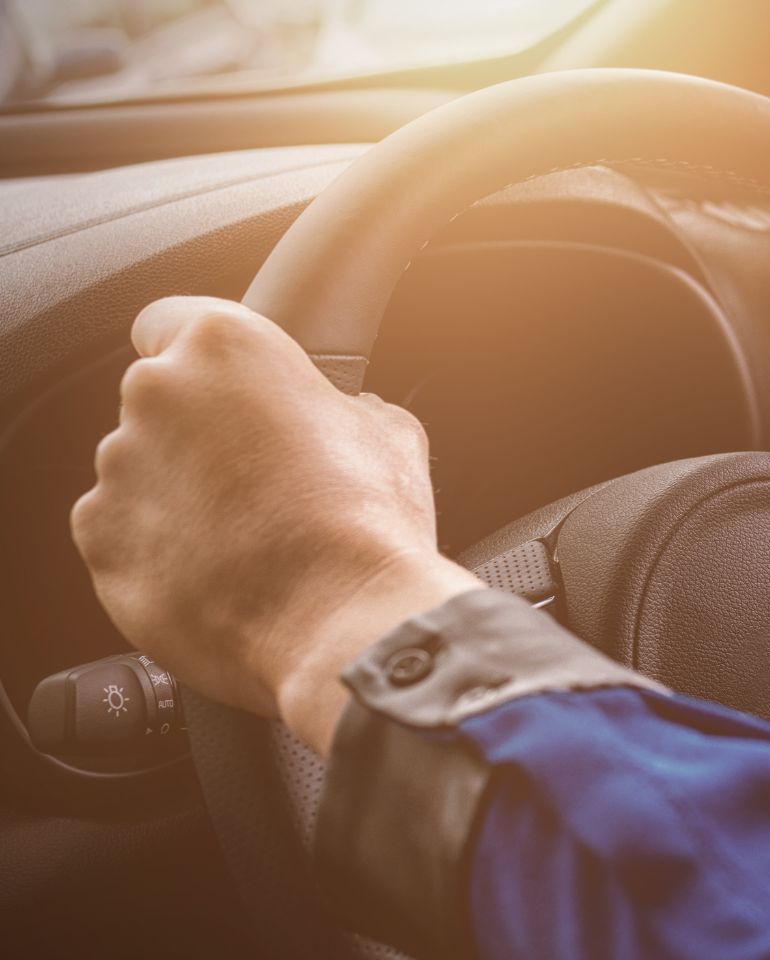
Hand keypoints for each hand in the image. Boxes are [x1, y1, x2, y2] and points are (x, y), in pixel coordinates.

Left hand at [71, 297, 480, 753]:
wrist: (345, 623)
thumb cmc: (367, 526)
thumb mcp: (391, 436)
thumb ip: (348, 406)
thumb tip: (351, 417)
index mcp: (226, 346)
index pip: (170, 321)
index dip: (198, 357)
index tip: (218, 388)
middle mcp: (158, 395)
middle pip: (159, 402)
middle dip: (197, 434)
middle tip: (257, 479)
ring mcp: (120, 471)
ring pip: (139, 470)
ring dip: (178, 493)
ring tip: (244, 538)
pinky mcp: (102, 543)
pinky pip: (122, 533)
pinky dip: (157, 549)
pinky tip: (217, 572)